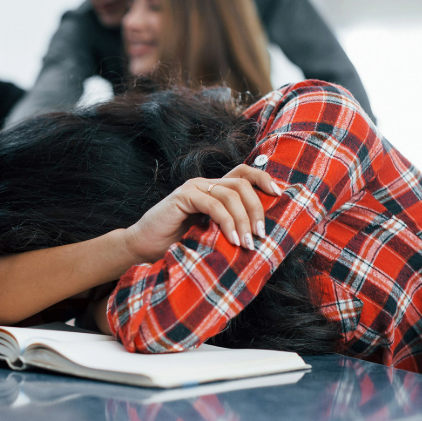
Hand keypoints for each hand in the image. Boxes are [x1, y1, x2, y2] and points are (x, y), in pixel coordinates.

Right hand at [123, 164, 281, 262]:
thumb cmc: (176, 244)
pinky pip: (213, 204)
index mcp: (213, 190)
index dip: (263, 178)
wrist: (142, 247)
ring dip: (244, 219)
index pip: (243, 173)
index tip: (279, 195)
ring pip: (231, 193)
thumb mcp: (209, 234)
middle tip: (261, 234)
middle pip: (242, 183)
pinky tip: (231, 239)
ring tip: (247, 242)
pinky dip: (227, 221)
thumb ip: (228, 227)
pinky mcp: (183, 197)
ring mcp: (194, 188)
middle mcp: (205, 184)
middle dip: (257, 208)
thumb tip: (259, 236)